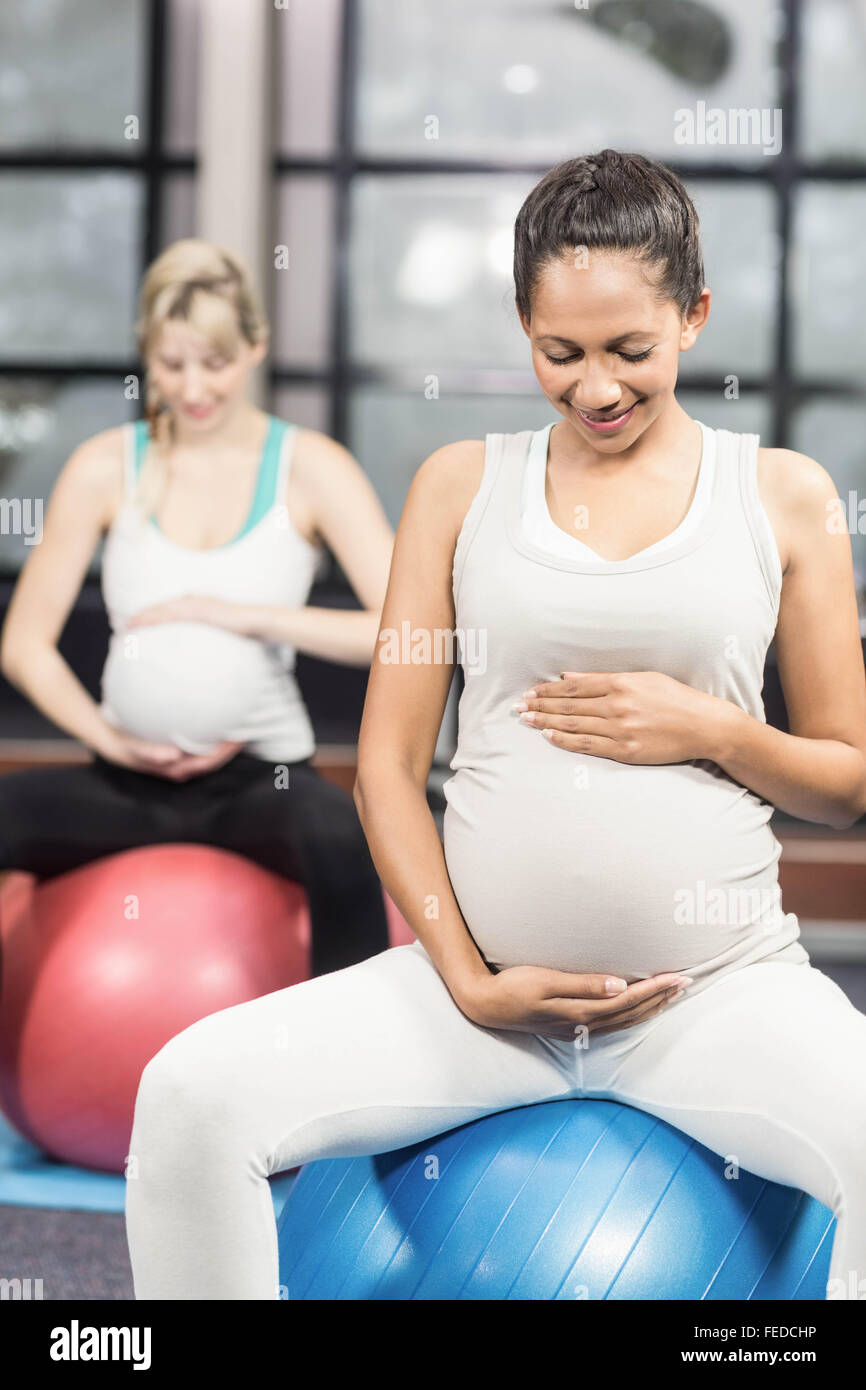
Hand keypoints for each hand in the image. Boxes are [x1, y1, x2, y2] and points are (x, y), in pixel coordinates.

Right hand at [96, 727, 244, 781]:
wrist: (114, 745)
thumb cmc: (125, 746)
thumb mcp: (134, 749)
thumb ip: (151, 753)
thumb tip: (173, 756)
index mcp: (177, 769)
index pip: (209, 762)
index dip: (226, 752)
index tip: (239, 737)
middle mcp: (183, 768)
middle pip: (213, 760)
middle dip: (230, 748)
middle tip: (246, 729)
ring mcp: (182, 762)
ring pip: (209, 755)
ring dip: (223, 744)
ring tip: (239, 726)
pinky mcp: (180, 754)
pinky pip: (201, 748)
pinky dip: (212, 739)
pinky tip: (220, 727)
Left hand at [125, 594, 252, 634]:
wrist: (255, 621)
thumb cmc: (242, 628)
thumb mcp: (223, 630)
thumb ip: (211, 637)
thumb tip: (205, 652)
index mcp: (197, 603)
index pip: (170, 608)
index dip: (152, 614)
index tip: (139, 623)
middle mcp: (193, 600)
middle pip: (162, 607)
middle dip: (144, 615)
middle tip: (128, 626)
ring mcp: (195, 604)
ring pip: (163, 610)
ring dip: (145, 617)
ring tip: (130, 626)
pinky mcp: (199, 611)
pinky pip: (172, 615)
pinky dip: (157, 619)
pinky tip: (146, 626)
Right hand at [458, 964, 692, 1040]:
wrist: (486, 1005)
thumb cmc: (513, 986)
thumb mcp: (546, 981)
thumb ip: (584, 984)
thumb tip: (620, 986)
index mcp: (581, 1011)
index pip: (628, 1000)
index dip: (655, 989)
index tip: (679, 977)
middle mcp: (583, 1024)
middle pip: (631, 1013)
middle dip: (660, 998)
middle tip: (686, 983)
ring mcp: (577, 1029)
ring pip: (624, 1021)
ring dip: (649, 1008)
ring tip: (670, 995)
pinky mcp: (570, 1027)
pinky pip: (612, 1024)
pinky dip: (631, 1015)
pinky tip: (636, 1008)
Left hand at [513, 670, 722, 763]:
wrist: (704, 725)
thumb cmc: (675, 699)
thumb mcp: (642, 678)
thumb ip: (604, 679)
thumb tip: (570, 677)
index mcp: (621, 683)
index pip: (574, 686)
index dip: (548, 689)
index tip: (530, 691)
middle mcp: (617, 705)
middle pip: (568, 705)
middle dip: (540, 704)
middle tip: (518, 706)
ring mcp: (620, 729)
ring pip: (573, 725)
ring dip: (546, 722)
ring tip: (527, 719)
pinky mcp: (625, 750)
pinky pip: (587, 745)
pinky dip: (565, 740)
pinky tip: (549, 736)